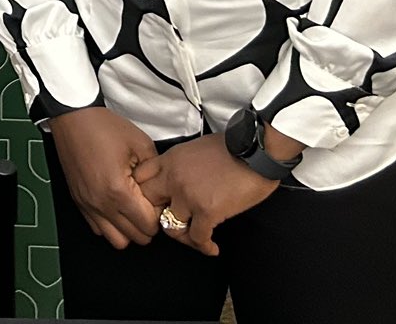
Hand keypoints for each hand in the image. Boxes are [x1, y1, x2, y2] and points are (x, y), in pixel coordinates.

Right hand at [49, 107, 161, 247]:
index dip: (158, 213)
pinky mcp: (79, 203)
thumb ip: (155, 172)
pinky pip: (99, 230)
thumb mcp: (140, 143)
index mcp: (118, 190)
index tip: (157, 198)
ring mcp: (88, 206)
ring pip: (116, 241)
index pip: (148, 225)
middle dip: (146, 224)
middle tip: (148, 204)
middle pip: (135, 237)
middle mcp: (101, 204)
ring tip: (132, 209)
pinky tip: (115, 206)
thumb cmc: (104, 127)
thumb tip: (160, 191)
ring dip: (129, 229)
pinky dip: (110, 225)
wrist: (73, 118)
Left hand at [131, 133, 280, 255]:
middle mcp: (173, 177)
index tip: (156, 204)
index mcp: (169, 160)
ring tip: (195, 239)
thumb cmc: (232, 148)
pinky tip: (212, 248)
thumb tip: (177, 181)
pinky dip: (205, 247)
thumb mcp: (194, 148)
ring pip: (170, 227)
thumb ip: (180, 165)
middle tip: (174, 224)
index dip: (143, 195)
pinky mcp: (207, 211)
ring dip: (184, 237)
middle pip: (148, 204)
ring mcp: (188, 195)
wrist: (256, 151)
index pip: (138, 179)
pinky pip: (197, 238)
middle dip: (158, 217)